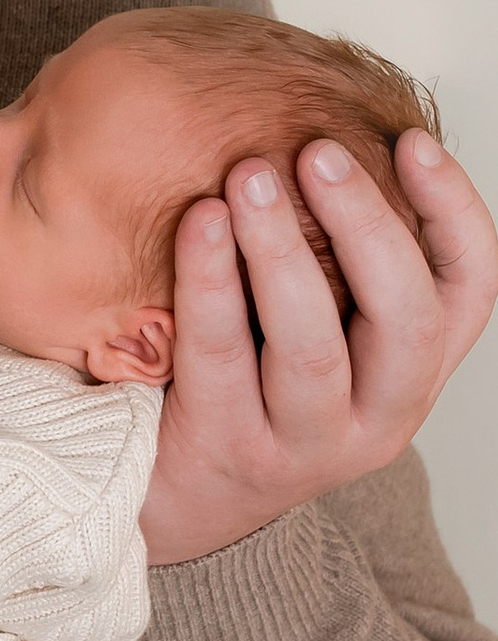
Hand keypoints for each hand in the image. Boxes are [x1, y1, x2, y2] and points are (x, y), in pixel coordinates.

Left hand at [140, 129, 496, 566]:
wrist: (173, 498)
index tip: (412, 142)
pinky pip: (223, 356)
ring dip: (284, 248)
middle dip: (367, 224)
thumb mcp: (314, 334)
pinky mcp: (230, 449)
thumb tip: (315, 142)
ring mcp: (306, 443)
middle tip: (319, 150)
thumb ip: (334, 268)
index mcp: (412, 376)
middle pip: (407, 318)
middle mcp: (380, 417)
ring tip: (251, 174)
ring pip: (313, 342)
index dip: (454, 214)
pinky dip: (212, 281)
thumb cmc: (244, 388)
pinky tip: (199, 222)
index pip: (470, 294)